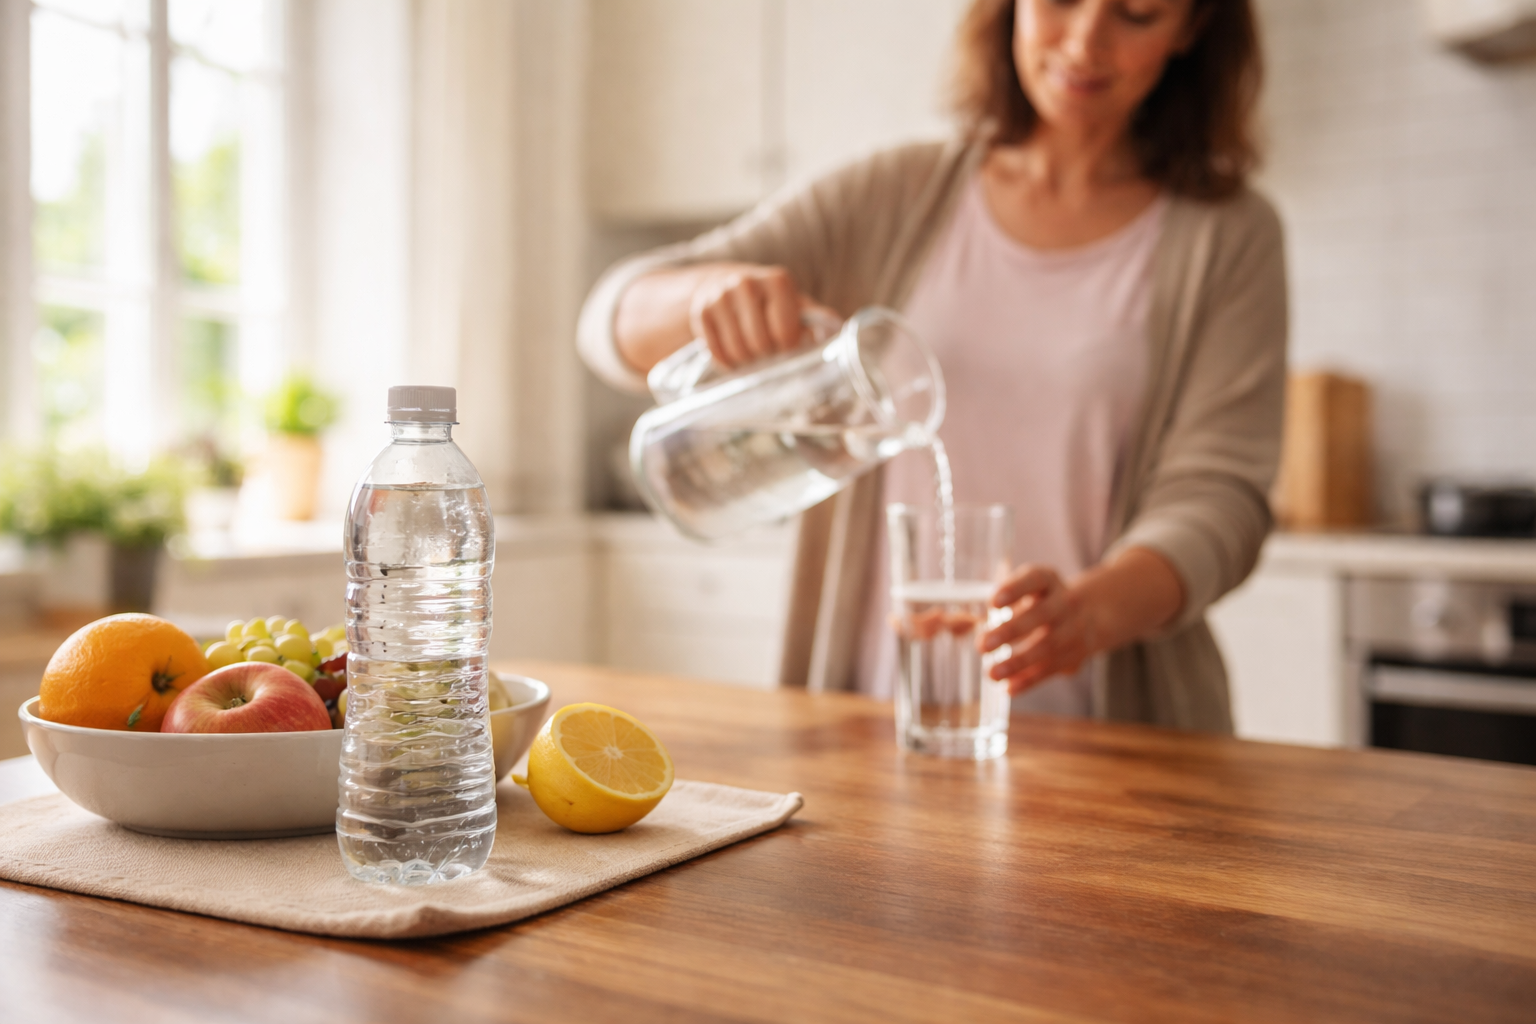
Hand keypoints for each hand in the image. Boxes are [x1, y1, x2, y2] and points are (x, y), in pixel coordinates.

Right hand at [689, 265, 836, 367]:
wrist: (727, 285)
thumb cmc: (771, 303)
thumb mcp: (794, 304)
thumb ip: (815, 316)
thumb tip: (838, 326)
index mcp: (777, 281)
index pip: (785, 332)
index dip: (788, 347)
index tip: (787, 345)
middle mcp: (747, 283)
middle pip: (760, 344)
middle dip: (766, 356)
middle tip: (768, 352)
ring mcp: (720, 296)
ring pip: (738, 351)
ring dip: (747, 362)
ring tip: (752, 354)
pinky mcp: (701, 311)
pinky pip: (716, 353)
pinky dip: (726, 363)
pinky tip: (734, 356)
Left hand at [979, 548, 1185, 695]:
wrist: (1090, 615)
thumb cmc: (1039, 601)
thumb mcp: (1025, 592)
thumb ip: (998, 606)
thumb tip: (960, 626)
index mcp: (1049, 580)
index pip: (1035, 578)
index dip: (1015, 589)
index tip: (992, 603)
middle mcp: (1066, 601)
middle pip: (1041, 615)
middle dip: (1010, 631)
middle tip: (981, 645)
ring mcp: (1074, 628)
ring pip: (1048, 646)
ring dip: (1018, 662)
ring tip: (991, 673)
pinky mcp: (1076, 654)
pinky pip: (1052, 668)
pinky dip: (1029, 680)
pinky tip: (1008, 688)